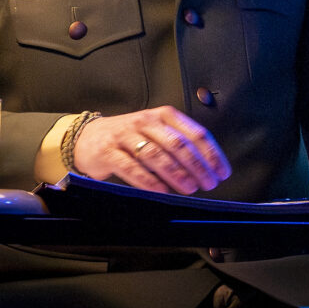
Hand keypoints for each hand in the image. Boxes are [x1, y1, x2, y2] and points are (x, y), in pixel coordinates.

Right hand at [74, 107, 232, 193]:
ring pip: (157, 155)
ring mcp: (126, 135)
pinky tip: (162, 191)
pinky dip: (149, 181)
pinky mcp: (108, 151)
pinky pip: (132, 167)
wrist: (86, 137)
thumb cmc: (130, 138)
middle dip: (198, 166)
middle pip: (179, 144)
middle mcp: (147, 121)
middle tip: (209, 184)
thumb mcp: (157, 132)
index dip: (212, 155)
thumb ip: (179, 144)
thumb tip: (208, 168)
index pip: (196, 134)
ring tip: (190, 188)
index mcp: (165, 115)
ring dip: (177, 174)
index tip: (222, 173)